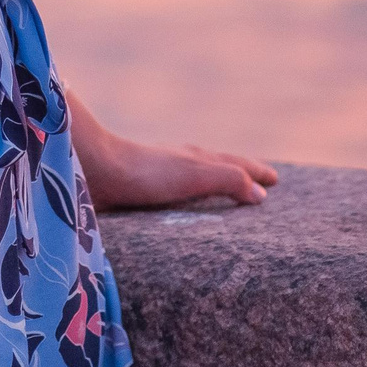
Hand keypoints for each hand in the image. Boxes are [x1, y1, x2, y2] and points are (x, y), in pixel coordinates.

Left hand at [67, 90, 275, 208]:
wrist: (91, 168)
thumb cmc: (144, 173)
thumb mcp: (193, 175)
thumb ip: (227, 180)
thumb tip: (261, 194)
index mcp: (196, 159)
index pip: (234, 165)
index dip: (255, 172)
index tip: (275, 179)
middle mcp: (179, 163)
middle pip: (217, 166)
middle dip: (239, 173)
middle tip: (259, 181)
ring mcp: (159, 175)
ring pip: (195, 178)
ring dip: (214, 183)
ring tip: (223, 192)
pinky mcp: (139, 190)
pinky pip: (175, 193)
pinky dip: (188, 197)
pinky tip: (177, 207)